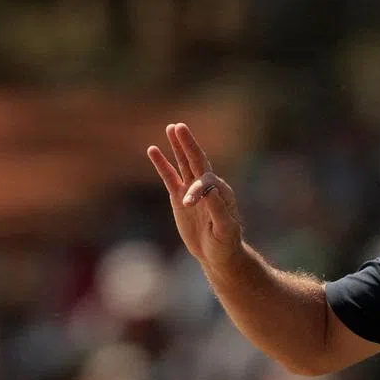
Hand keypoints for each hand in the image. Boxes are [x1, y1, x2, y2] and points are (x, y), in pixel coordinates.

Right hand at [148, 123, 242, 268]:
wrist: (217, 254)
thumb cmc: (225, 242)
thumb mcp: (224, 229)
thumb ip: (218, 209)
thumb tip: (210, 191)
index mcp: (220, 191)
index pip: (205, 182)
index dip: (196, 189)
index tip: (187, 203)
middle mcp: (207, 186)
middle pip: (196, 160)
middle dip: (188, 144)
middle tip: (180, 126)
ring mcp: (192, 190)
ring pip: (184, 163)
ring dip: (178, 147)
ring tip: (171, 127)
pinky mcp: (179, 196)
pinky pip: (169, 176)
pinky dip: (162, 163)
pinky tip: (153, 150)